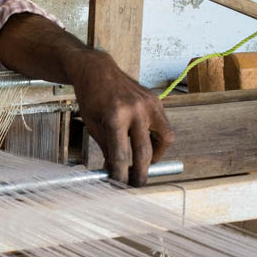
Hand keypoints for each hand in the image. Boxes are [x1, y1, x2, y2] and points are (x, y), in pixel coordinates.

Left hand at [72, 52, 173, 186]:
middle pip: (144, 151)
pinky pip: (164, 127)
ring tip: (144, 162)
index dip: (121, 174)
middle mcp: (135, 109)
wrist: (98, 70)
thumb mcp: (94, 126)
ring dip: (156, 155)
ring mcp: (149, 103)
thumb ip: (108, 150)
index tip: (120, 186)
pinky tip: (147, 144)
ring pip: (164, 139)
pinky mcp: (156, 100)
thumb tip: (116, 173)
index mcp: (115, 116)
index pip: (121, 154)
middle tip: (136, 184)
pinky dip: (158, 140)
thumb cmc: (92, 99)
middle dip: (141, 173)